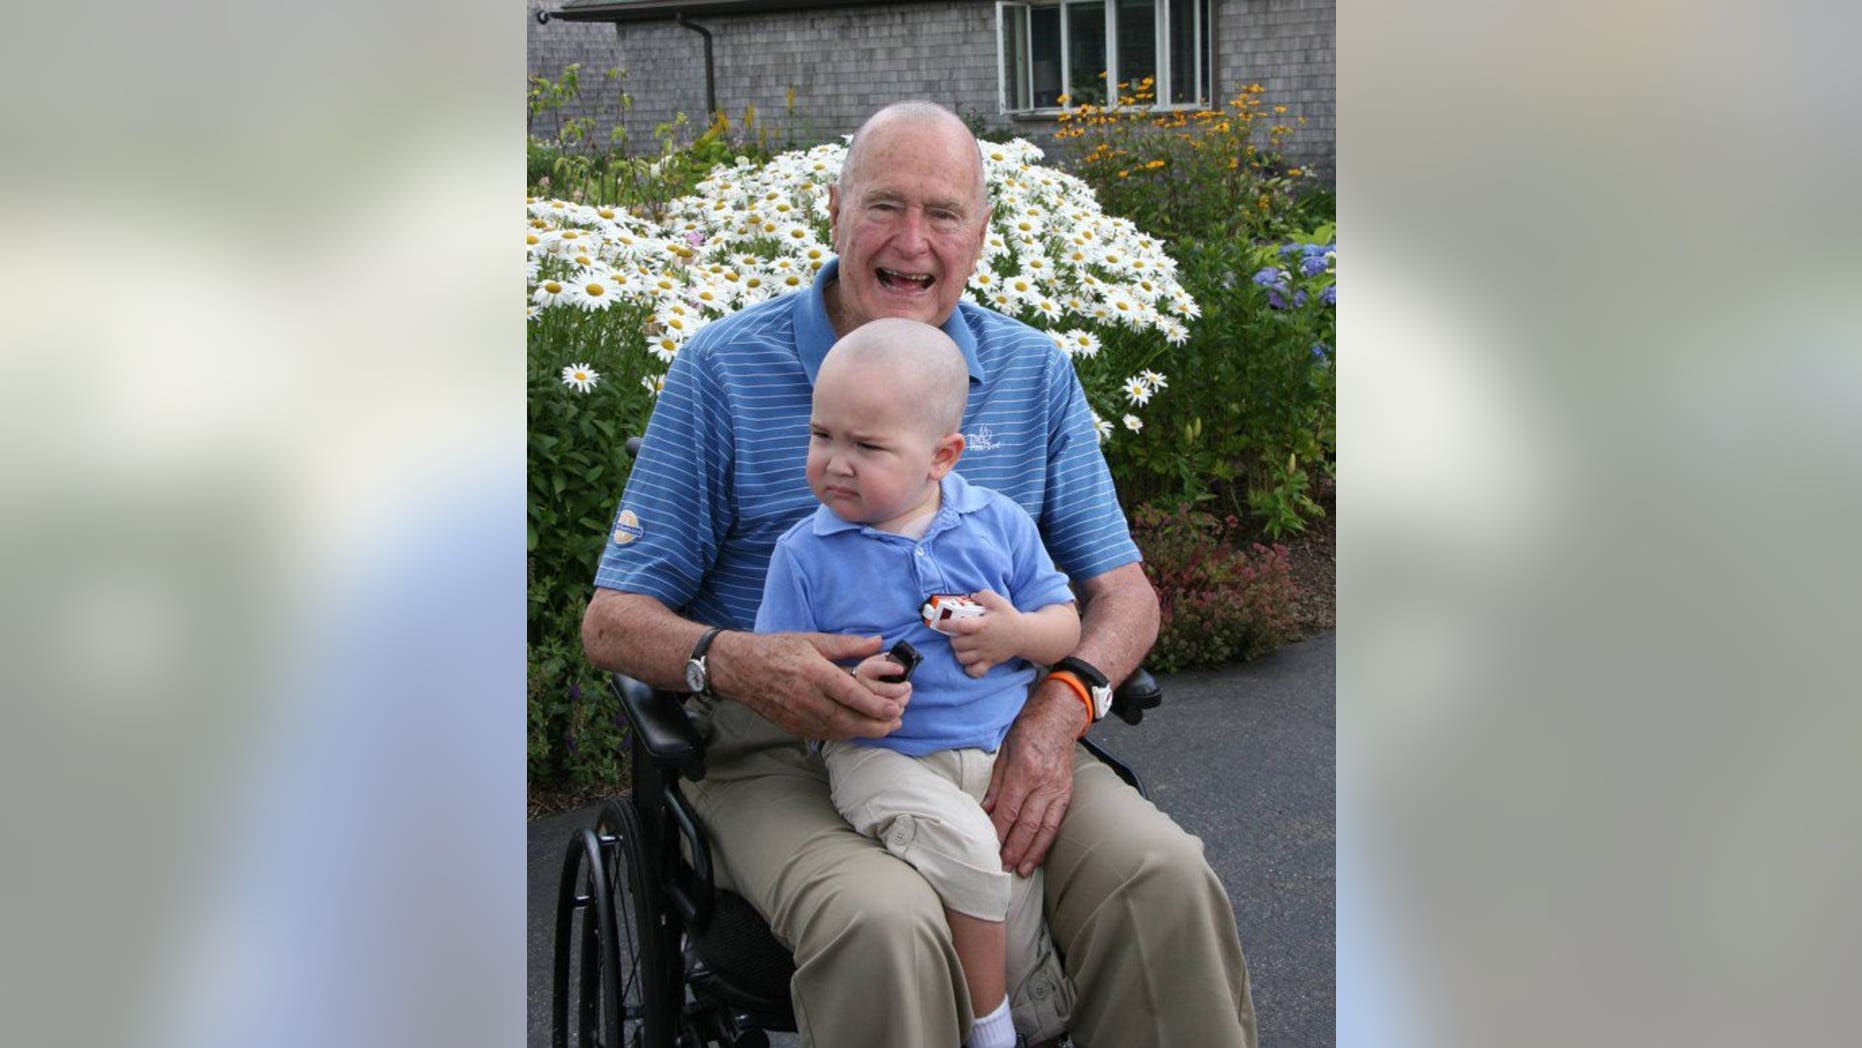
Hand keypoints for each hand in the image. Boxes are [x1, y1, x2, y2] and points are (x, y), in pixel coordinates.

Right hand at [708, 631, 906, 740]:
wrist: (741, 669)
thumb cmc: (776, 650)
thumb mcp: (812, 640)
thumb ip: (847, 645)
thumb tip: (878, 642)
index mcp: (816, 674)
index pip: (853, 696)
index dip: (878, 705)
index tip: (897, 707)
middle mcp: (809, 700)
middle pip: (851, 721)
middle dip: (878, 724)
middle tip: (898, 721)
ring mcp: (800, 717)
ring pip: (840, 732)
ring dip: (865, 732)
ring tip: (885, 727)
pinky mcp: (794, 727)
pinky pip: (826, 734)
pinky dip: (846, 734)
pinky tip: (858, 728)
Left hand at [945, 589, 1022, 677]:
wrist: (1024, 635)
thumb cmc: (1009, 617)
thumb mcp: (998, 601)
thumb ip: (983, 595)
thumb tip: (971, 596)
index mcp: (982, 625)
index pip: (959, 626)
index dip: (946, 624)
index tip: (940, 623)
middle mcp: (981, 641)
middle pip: (957, 644)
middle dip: (953, 639)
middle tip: (956, 634)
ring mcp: (985, 653)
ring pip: (962, 658)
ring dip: (958, 652)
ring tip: (962, 646)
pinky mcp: (990, 662)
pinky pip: (975, 672)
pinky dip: (969, 669)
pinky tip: (970, 661)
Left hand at [982, 678, 1084, 874]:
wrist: (1061, 716)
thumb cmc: (1029, 728)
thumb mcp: (1005, 749)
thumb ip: (995, 782)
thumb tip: (983, 810)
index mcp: (1025, 770)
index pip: (1008, 809)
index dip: (998, 831)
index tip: (987, 847)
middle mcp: (1044, 784)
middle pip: (1027, 824)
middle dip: (1013, 849)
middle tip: (1000, 868)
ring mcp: (1058, 790)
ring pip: (1044, 829)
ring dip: (1030, 852)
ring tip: (1019, 870)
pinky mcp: (1067, 793)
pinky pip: (1056, 823)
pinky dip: (1046, 842)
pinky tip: (1037, 855)